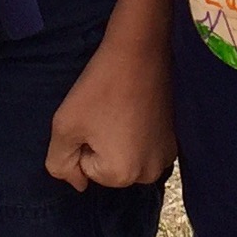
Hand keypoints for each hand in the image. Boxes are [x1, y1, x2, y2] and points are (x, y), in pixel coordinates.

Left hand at [45, 30, 175, 190]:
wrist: (140, 52)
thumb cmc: (100, 88)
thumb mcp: (64, 127)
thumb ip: (60, 163)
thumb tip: (79, 184)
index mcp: (121, 175)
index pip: (86, 170)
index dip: (83, 141)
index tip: (94, 117)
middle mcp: (148, 174)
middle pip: (109, 168)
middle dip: (102, 144)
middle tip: (107, 112)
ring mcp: (166, 158)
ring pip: (127, 157)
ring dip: (120, 140)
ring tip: (122, 110)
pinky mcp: (175, 141)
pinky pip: (145, 147)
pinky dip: (138, 134)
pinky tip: (138, 110)